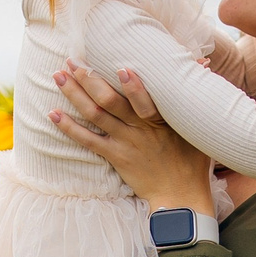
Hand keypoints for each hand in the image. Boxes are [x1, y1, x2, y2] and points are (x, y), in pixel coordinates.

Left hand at [49, 62, 212, 212]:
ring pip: (96, 115)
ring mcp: (126, 143)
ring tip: (58, 76)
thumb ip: (195, 92)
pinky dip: (69, 127)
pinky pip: (88, 141)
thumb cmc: (193, 158)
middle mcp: (141, 130)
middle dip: (89, 79)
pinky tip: (53, 114)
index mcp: (163, 120)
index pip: (146, 101)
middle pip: (111, 102)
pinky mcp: (116, 157)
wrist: (181, 195)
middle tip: (71, 60)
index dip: (132, 86)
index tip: (118, 66)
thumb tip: (203, 62)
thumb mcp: (199, 125)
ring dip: (75, 95)